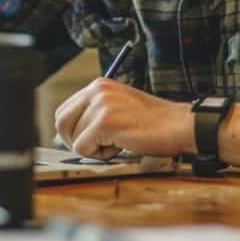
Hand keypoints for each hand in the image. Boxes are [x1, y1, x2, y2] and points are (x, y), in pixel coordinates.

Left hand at [54, 78, 193, 159]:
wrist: (178, 126)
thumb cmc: (151, 123)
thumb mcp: (118, 109)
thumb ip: (93, 114)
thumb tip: (63, 135)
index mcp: (98, 85)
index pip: (64, 110)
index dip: (70, 131)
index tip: (85, 141)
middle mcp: (97, 90)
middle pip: (61, 122)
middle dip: (74, 141)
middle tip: (96, 148)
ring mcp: (101, 104)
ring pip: (74, 138)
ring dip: (93, 148)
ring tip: (117, 142)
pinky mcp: (104, 121)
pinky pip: (83, 148)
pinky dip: (100, 155)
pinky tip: (120, 146)